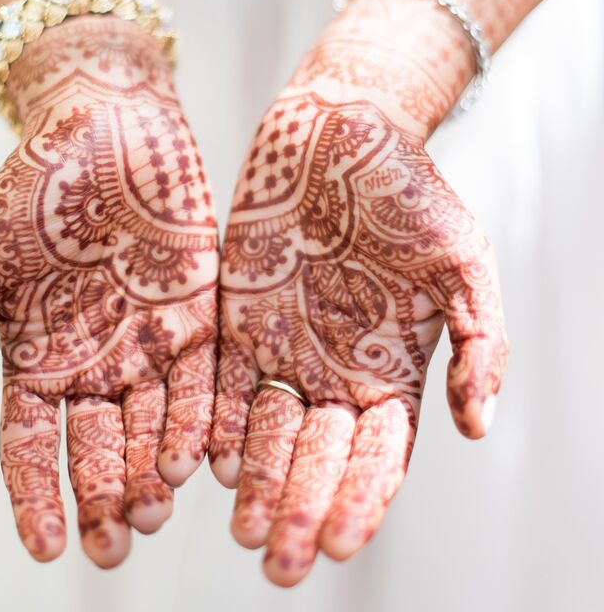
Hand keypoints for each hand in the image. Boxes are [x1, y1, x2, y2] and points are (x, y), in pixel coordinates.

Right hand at [0, 18, 218, 565]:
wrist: (100, 121)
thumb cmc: (28, 187)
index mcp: (37, 357)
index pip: (32, 446)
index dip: (35, 498)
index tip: (47, 548)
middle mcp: (96, 360)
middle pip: (101, 446)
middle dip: (106, 497)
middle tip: (114, 544)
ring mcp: (150, 339)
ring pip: (156, 422)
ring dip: (157, 467)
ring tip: (157, 504)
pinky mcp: (199, 310)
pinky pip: (209, 375)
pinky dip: (210, 417)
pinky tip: (212, 457)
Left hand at [210, 0, 508, 585]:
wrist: (341, 129)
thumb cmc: (410, 188)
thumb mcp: (463, 260)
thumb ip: (482, 341)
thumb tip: (479, 426)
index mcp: (393, 367)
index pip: (379, 455)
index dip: (362, 500)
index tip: (342, 543)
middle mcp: (335, 368)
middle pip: (318, 457)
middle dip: (302, 509)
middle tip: (280, 562)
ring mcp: (285, 345)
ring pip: (268, 431)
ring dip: (257, 482)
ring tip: (244, 528)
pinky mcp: (238, 316)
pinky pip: (224, 380)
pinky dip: (217, 420)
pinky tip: (208, 457)